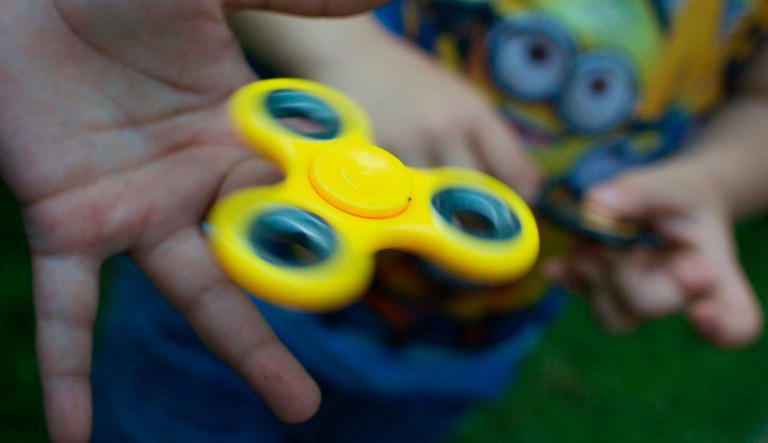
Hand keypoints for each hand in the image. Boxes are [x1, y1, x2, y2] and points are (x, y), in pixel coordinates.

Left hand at [0, 0, 384, 440]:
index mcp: (239, 133)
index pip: (307, 191)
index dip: (352, 224)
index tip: (401, 250)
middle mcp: (196, 182)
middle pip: (269, 255)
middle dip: (312, 305)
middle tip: (354, 354)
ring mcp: (136, 210)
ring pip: (199, 294)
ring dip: (248, 351)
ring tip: (298, 404)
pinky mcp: (68, 223)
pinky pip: (67, 311)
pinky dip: (68, 371)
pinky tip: (73, 434)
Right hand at [303, 22, 541, 199]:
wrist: (352, 55)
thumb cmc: (411, 80)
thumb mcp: (460, 98)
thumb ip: (491, 138)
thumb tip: (529, 184)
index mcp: (473, 112)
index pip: (510, 166)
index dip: (520, 195)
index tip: (517, 206)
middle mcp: (444, 129)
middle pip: (474, 193)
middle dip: (477, 212)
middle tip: (473, 220)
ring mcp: (407, 146)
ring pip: (434, 203)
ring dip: (437, 213)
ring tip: (434, 211)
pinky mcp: (373, 159)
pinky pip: (397, 198)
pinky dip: (403, 206)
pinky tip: (400, 199)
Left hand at [545, 160, 762, 347]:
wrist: (667, 200)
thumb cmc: (682, 197)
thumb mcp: (673, 183)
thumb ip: (641, 191)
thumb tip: (596, 204)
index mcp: (715, 274)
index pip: (736, 320)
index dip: (722, 327)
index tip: (700, 315)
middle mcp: (681, 299)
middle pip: (651, 305)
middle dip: (621, 264)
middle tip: (613, 231)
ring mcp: (640, 302)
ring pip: (614, 316)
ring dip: (592, 273)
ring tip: (591, 238)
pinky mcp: (607, 295)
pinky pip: (585, 300)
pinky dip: (568, 279)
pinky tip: (556, 266)